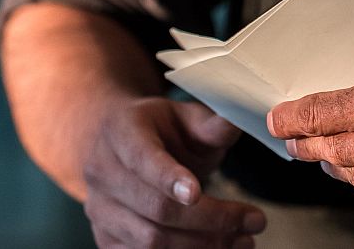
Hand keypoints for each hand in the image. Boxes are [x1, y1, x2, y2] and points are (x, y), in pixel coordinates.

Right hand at [81, 97, 264, 248]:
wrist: (119, 148)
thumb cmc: (161, 131)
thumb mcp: (186, 117)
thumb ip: (212, 125)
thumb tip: (237, 125)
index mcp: (121, 131)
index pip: (142, 158)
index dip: (168, 177)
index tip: (197, 193)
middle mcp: (102, 172)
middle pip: (155, 207)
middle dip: (210, 219)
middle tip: (254, 222)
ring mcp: (99, 210)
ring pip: (151, 240)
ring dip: (203, 245)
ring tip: (244, 240)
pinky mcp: (106, 238)